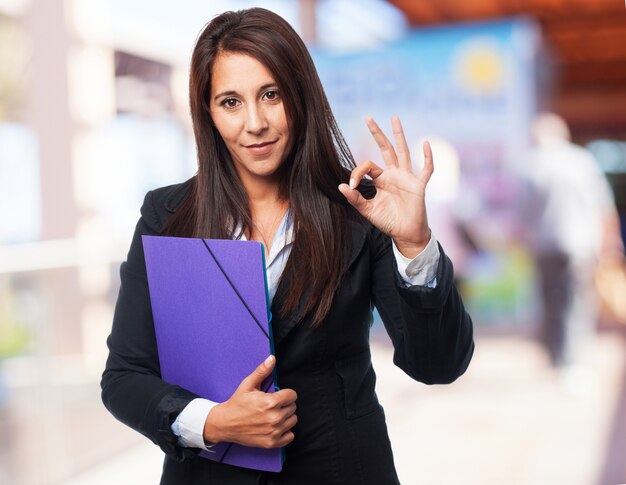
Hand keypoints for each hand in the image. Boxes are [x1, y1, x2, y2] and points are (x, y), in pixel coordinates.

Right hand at [203, 355, 297, 448]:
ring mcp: (274, 432)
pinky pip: (290, 436)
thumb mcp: (248, 384)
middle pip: (293, 407)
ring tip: (272, 415)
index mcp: (271, 402)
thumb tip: (272, 359)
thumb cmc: (237, 404)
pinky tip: (274, 426)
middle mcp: (275, 418)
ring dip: (285, 417)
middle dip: (284, 404)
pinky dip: (285, 431)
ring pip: (293, 420)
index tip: (277, 395)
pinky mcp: (272, 443)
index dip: (285, 394)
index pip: (292, 395)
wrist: (225, 423)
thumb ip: (262, 371)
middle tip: (271, 405)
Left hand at [338, 116, 433, 258]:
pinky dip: (427, 157)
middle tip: (368, 118)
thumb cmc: (388, 222)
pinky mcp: (419, 185)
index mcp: (381, 180)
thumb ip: (355, 199)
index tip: (352, 185)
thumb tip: (340, 187)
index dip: (358, 172)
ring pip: (403, 152)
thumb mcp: (368, 211)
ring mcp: (407, 178)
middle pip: (385, 149)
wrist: (405, 234)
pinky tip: (426, 143)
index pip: (368, 166)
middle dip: (377, 133)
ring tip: (394, 118)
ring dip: (399, 135)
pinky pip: (426, 169)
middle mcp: (394, 174)